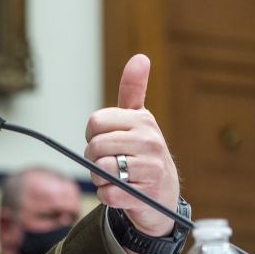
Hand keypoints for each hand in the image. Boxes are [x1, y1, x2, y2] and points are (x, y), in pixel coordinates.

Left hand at [84, 54, 179, 253]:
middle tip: (108, 160)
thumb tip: (140, 57)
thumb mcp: (138, 117)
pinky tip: (119, 190)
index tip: (103, 139)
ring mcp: (150, 169)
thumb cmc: (142, 150)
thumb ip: (133, 88)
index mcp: (143, 120)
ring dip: (98, 177)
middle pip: (95, 147)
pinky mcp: (144, 195)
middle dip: (93, 157)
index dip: (91, 134)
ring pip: (100, 170)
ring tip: (114, 175)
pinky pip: (107, 193)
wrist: (162, 192)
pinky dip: (106, 194)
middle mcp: (150, 142)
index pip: (95, 122)